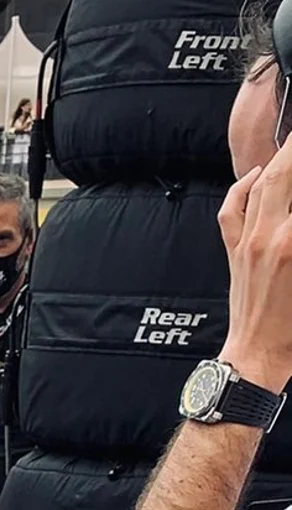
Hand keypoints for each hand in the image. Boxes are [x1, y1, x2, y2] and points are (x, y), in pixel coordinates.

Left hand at [218, 154, 291, 391]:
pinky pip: (233, 210)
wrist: (259, 354)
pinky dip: (243, 187)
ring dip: (277, 161)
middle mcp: (270, 237)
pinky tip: (257, 175)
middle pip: (284, 176)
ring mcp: (247, 242)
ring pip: (259, 188)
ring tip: (291, 144)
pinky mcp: (233, 251)